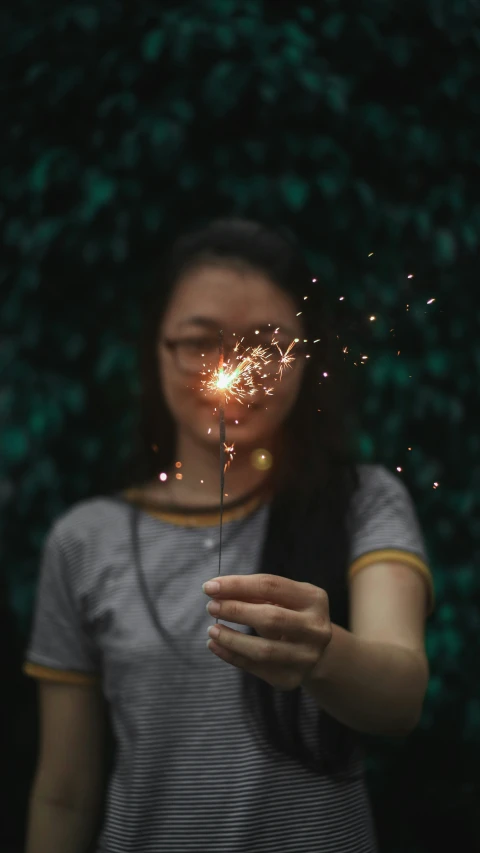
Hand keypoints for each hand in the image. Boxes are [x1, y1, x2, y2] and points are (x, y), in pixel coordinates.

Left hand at [203, 574, 331, 690]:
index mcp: (314, 599)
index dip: (237, 585)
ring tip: (212, 630)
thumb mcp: (279, 597)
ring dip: (231, 639)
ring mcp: (306, 657)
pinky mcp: (292, 678)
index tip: (210, 587)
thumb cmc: (289, 614)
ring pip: (263, 650)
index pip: (271, 586)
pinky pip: (256, 668)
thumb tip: (216, 590)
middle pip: (271, 618)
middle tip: (211, 607)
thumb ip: (252, 592)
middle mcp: (316, 629)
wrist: (311, 648)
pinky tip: (216, 646)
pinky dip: (231, 656)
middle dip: (236, 611)